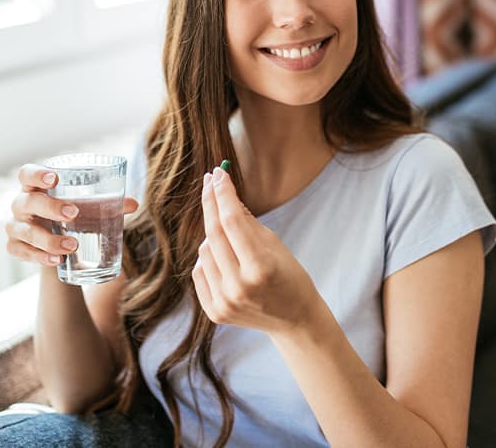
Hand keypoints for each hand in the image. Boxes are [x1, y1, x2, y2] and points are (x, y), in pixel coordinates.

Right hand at [5, 163, 138, 266]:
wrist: (58, 243)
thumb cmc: (73, 215)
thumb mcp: (89, 208)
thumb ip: (109, 204)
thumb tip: (134, 204)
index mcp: (36, 186)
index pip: (27, 174)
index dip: (37, 174)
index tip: (55, 178)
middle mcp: (21, 204)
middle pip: (27, 202)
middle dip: (49, 207)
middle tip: (73, 214)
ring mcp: (15, 226)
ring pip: (24, 231)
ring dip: (48, 239)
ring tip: (72, 246)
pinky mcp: (15, 247)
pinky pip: (21, 252)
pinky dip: (39, 257)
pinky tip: (57, 261)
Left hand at [192, 166, 319, 334]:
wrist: (295, 320)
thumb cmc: (290, 276)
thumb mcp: (275, 244)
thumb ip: (247, 221)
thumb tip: (224, 194)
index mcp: (260, 268)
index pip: (231, 221)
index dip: (223, 193)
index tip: (219, 173)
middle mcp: (238, 287)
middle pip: (213, 233)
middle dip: (211, 202)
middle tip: (211, 181)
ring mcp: (224, 302)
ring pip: (204, 250)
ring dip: (213, 235)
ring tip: (232, 238)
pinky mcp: (214, 312)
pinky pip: (200, 271)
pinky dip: (209, 258)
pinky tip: (225, 258)